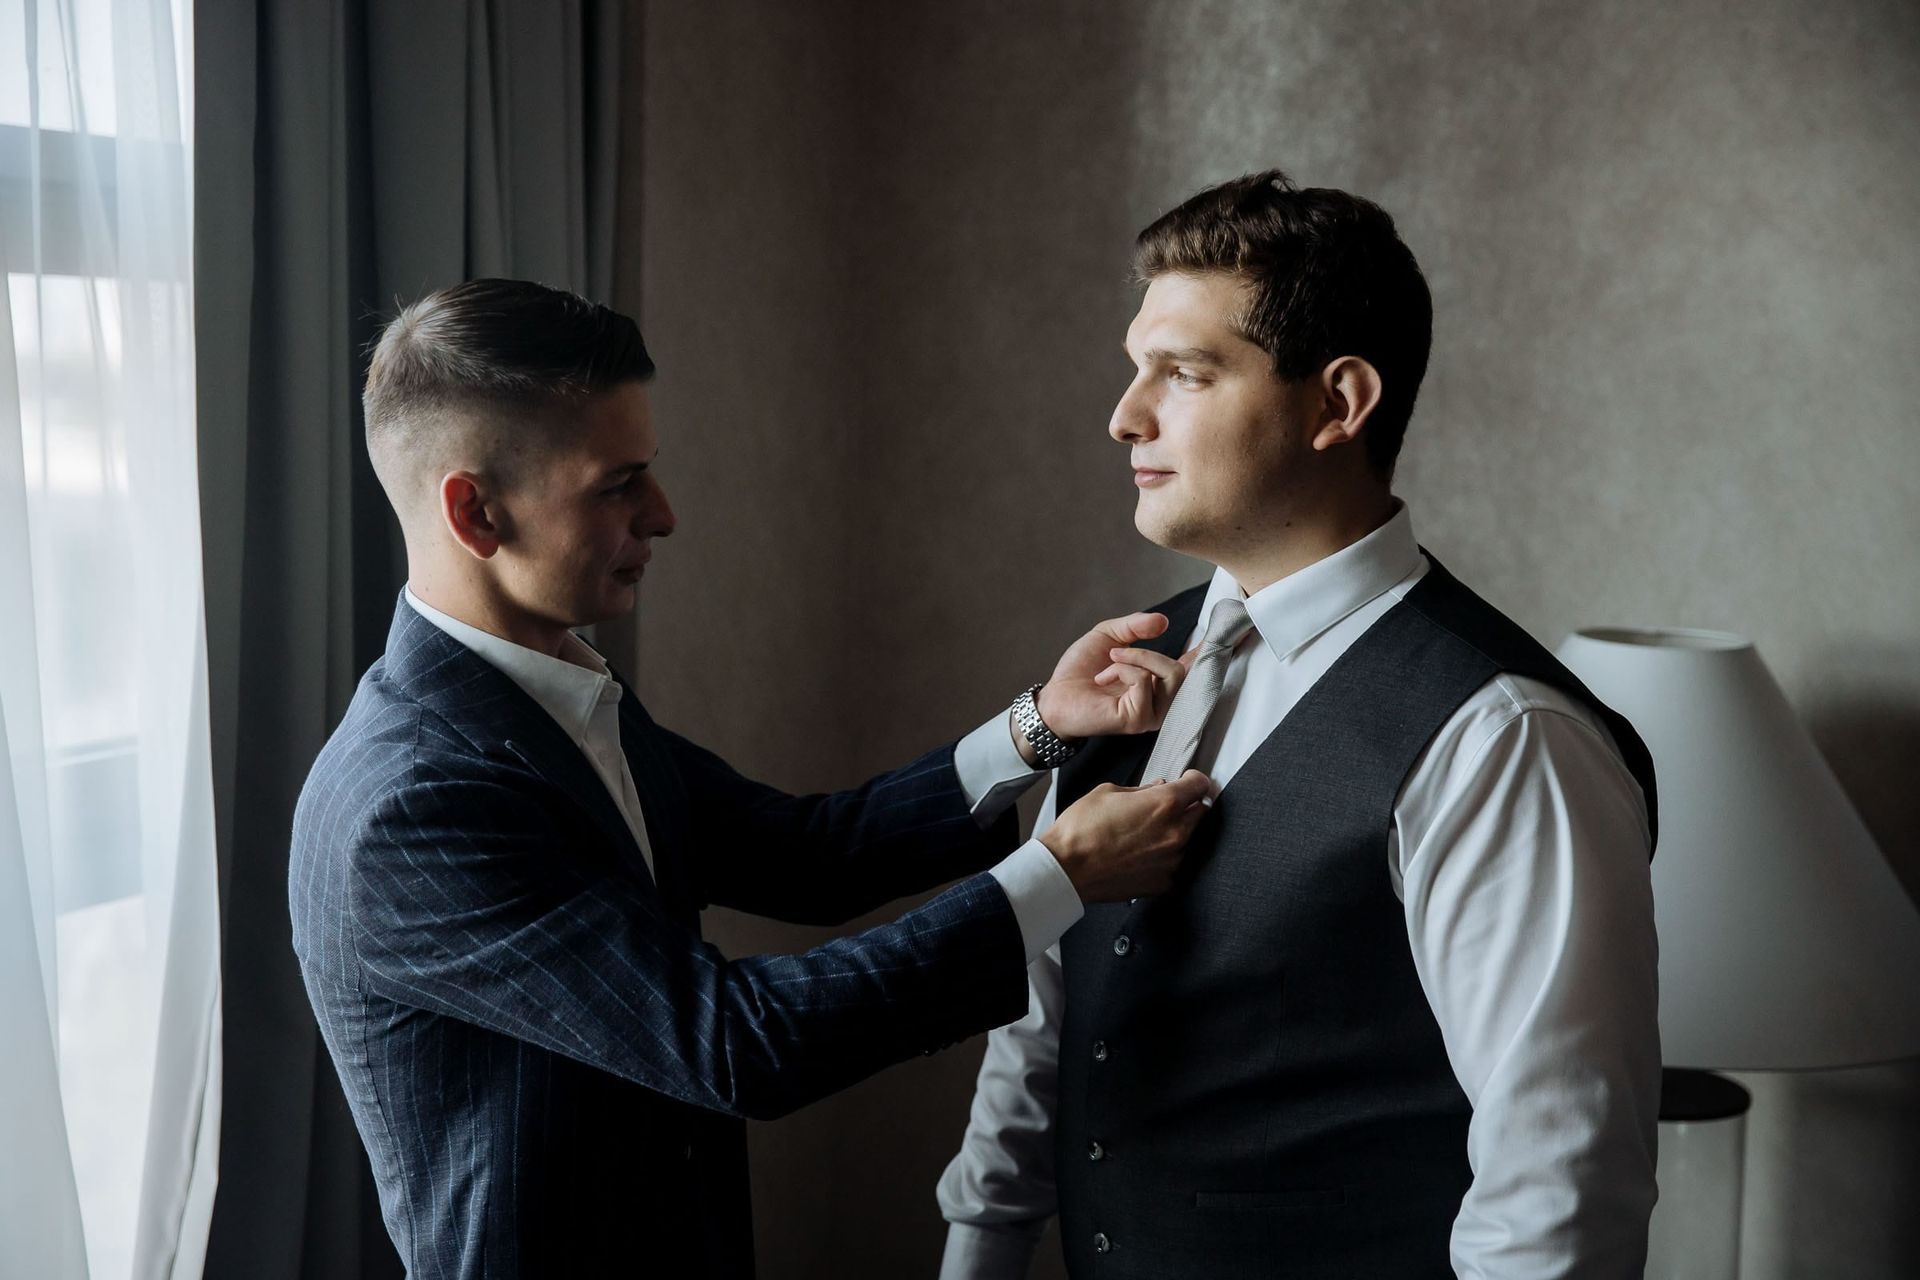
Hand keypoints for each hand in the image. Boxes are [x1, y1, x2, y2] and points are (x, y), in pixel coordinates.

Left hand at [1025, 613, 1196, 752]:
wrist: (1055, 695)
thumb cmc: (1081, 671)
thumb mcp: (1109, 636)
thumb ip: (1136, 626)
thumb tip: (1163, 621)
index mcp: (1159, 681)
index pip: (1194, 668)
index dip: (1212, 650)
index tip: (1235, 633)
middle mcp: (1161, 701)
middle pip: (1182, 670)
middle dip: (1149, 653)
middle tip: (1118, 650)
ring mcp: (1153, 714)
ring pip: (1169, 674)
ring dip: (1135, 658)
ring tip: (1110, 662)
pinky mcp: (1139, 720)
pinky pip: (1144, 682)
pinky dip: (1122, 670)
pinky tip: (1104, 678)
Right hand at [1041, 770, 1212, 901]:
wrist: (1066, 868)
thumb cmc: (1081, 830)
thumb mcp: (1108, 792)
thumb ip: (1141, 789)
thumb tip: (1156, 788)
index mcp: (1164, 804)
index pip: (1200, 784)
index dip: (1194, 779)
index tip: (1188, 780)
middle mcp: (1175, 833)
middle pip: (1201, 811)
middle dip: (1188, 804)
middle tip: (1167, 804)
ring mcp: (1171, 861)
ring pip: (1188, 839)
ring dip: (1175, 832)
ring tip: (1146, 832)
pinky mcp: (1163, 882)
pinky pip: (1173, 863)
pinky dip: (1163, 857)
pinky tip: (1141, 853)